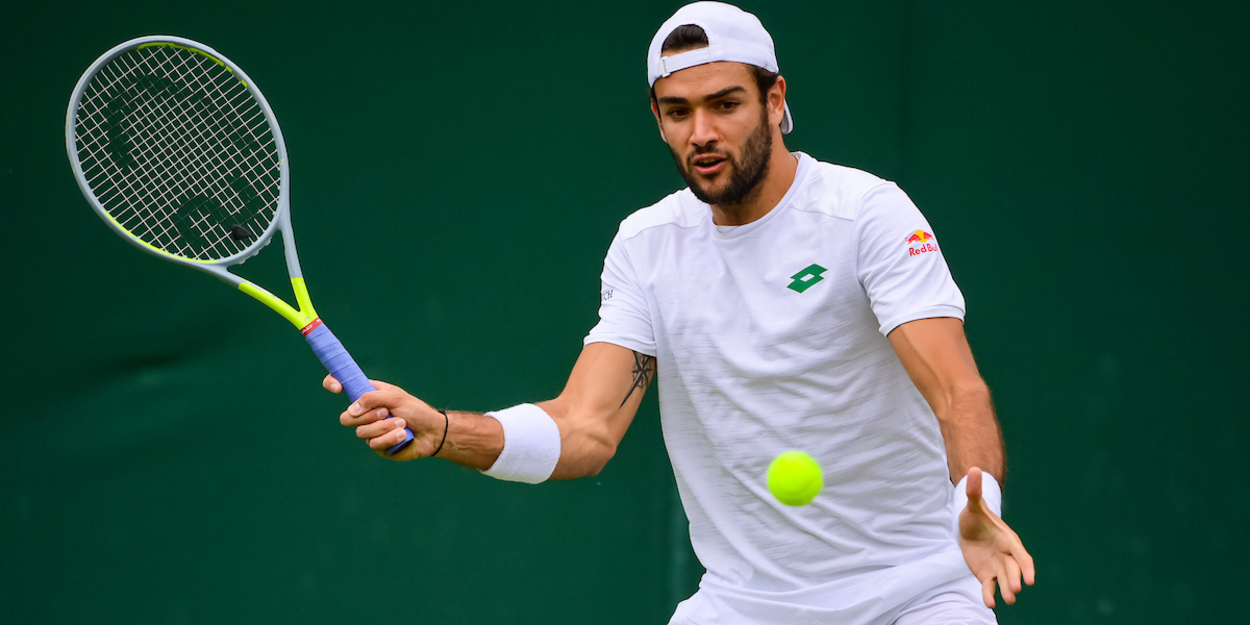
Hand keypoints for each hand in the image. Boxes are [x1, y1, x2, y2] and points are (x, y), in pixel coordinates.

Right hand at [323, 374, 445, 460]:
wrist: (432, 432)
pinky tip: (403, 435)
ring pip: (362, 432)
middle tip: (387, 412)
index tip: (336, 387)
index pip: (344, 386)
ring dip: (384, 427)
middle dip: (367, 416)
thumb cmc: (416, 411)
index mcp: (369, 396)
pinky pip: (374, 444)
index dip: (333, 383)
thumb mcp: (396, 397)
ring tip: (402, 423)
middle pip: (346, 418)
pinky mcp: (378, 446)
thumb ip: (372, 398)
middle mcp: (366, 414)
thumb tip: (351, 409)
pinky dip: (390, 438)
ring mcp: (371, 431)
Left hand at [958, 467, 1035, 607]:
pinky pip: (989, 586)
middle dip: (1015, 580)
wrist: (968, 528)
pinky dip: (989, 594)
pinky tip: (989, 603)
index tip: (1030, 578)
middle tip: (1015, 591)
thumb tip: (973, 469)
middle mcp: (1006, 555)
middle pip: (1014, 570)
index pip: (1021, 555)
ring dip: (1006, 590)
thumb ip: (974, 491)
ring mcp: (997, 566)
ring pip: (1004, 581)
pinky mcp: (986, 574)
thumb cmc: (975, 516)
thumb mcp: (972, 504)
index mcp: (1008, 540)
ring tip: (1006, 600)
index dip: (1026, 566)